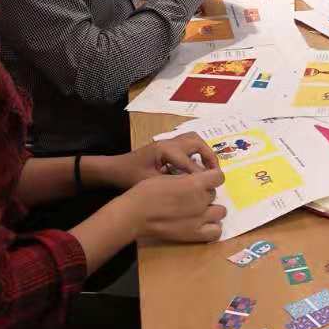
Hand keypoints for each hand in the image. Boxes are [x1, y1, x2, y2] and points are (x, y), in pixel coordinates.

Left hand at [98, 132, 219, 190]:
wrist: (113, 169)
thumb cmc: (128, 176)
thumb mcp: (150, 183)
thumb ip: (172, 184)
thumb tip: (192, 189)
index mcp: (165, 150)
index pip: (190, 162)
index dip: (201, 176)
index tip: (208, 188)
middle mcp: (169, 142)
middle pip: (197, 142)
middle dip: (209, 156)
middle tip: (215, 173)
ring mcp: (167, 142)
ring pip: (193, 140)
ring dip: (204, 152)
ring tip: (209, 170)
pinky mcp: (166, 147)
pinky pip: (187, 145)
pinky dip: (196, 153)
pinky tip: (196, 170)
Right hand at [125, 169, 226, 244]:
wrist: (136, 213)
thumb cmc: (147, 191)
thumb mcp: (170, 177)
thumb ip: (187, 179)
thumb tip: (196, 181)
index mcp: (195, 183)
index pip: (219, 177)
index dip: (213, 178)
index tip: (206, 180)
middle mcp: (202, 200)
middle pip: (214, 195)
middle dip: (206, 194)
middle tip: (192, 197)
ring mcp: (200, 219)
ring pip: (220, 212)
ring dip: (212, 210)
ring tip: (200, 211)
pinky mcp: (194, 234)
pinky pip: (216, 232)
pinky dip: (213, 228)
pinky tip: (203, 225)